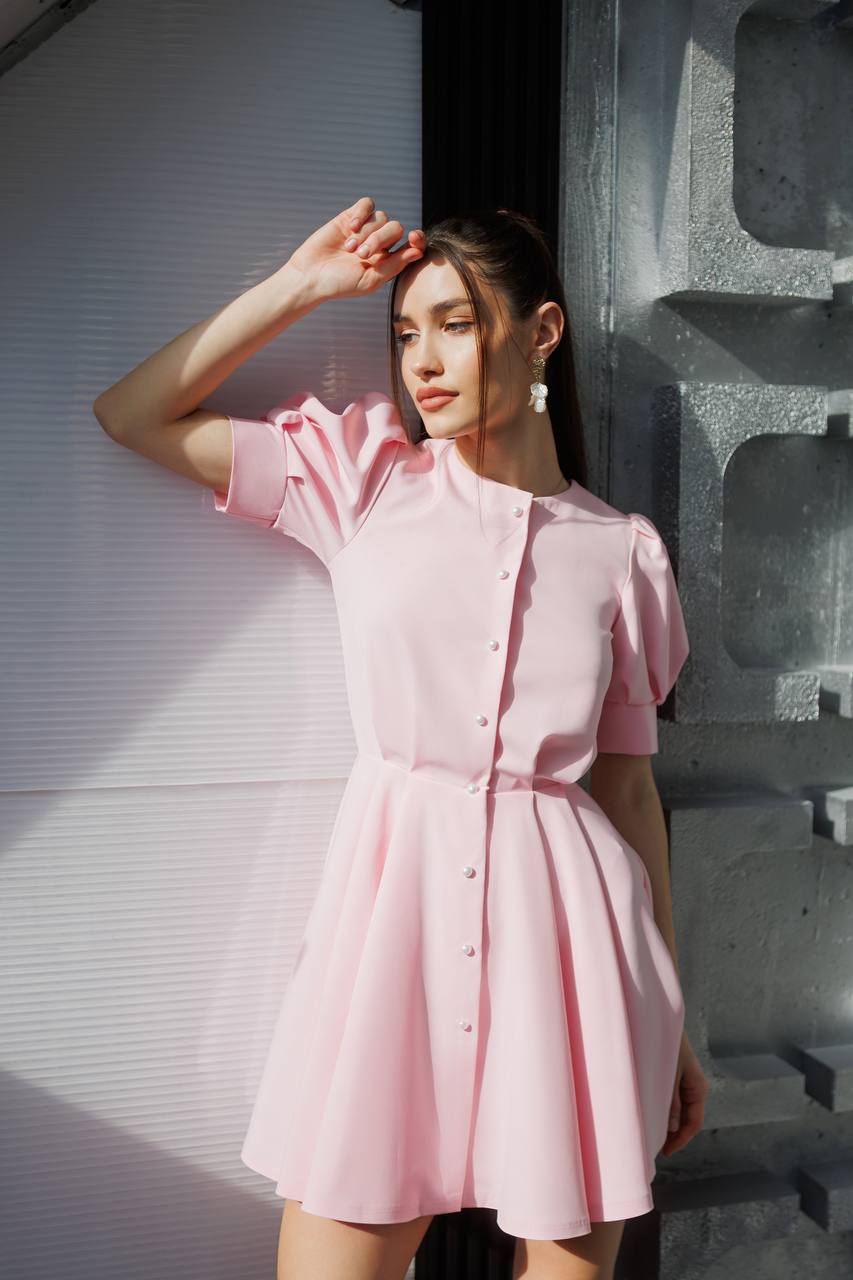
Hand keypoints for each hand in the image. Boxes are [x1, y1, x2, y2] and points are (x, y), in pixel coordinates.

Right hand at [285, 196, 425, 302]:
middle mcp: (380, 243)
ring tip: (349, 247)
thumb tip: (418, 251)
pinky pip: (367, 204)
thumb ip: (395, 265)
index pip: (412, 244)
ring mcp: (366, 229)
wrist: (311, 275)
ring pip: (382, 217)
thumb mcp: (370, 280)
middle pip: (395, 228)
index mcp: (389, 260)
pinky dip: (362, 214)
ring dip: (367, 232)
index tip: (413, 237)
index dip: (417, 239)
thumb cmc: (340, 283)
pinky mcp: (351, 217)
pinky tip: (351, 227)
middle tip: (360, 254)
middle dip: (379, 240)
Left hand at [659, 1031, 707, 1155]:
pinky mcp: (674, 1077)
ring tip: (649, 1134)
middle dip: (672, 1134)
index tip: (665, 1151)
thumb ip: (670, 1101)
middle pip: (686, 1119)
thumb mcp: (668, 1075)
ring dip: (666, 1122)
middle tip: (653, 1148)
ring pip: (677, 1110)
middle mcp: (694, 1087)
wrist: (659, 1019)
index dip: (680, 1140)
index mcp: (698, 1088)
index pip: (693, 1123)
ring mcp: (684, 1082)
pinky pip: (671, 1099)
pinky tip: (650, 1115)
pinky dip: (662, 1109)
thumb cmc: (666, 1044)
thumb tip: (671, 1128)